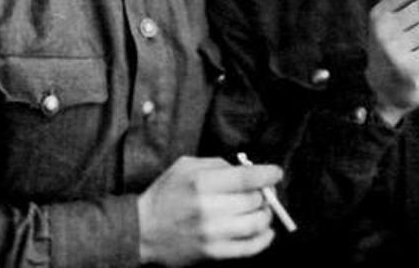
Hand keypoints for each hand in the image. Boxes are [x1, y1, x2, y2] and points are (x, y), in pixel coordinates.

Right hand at [137, 156, 282, 265]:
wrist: (142, 231)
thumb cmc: (166, 194)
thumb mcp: (186, 167)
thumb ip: (218, 164)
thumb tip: (247, 170)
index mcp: (202, 182)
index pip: (246, 178)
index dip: (268, 174)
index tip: (276, 173)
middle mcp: (209, 208)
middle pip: (254, 200)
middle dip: (264, 194)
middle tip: (265, 191)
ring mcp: (212, 233)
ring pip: (256, 223)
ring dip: (266, 215)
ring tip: (263, 210)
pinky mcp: (212, 253)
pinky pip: (249, 248)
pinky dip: (264, 240)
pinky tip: (266, 231)